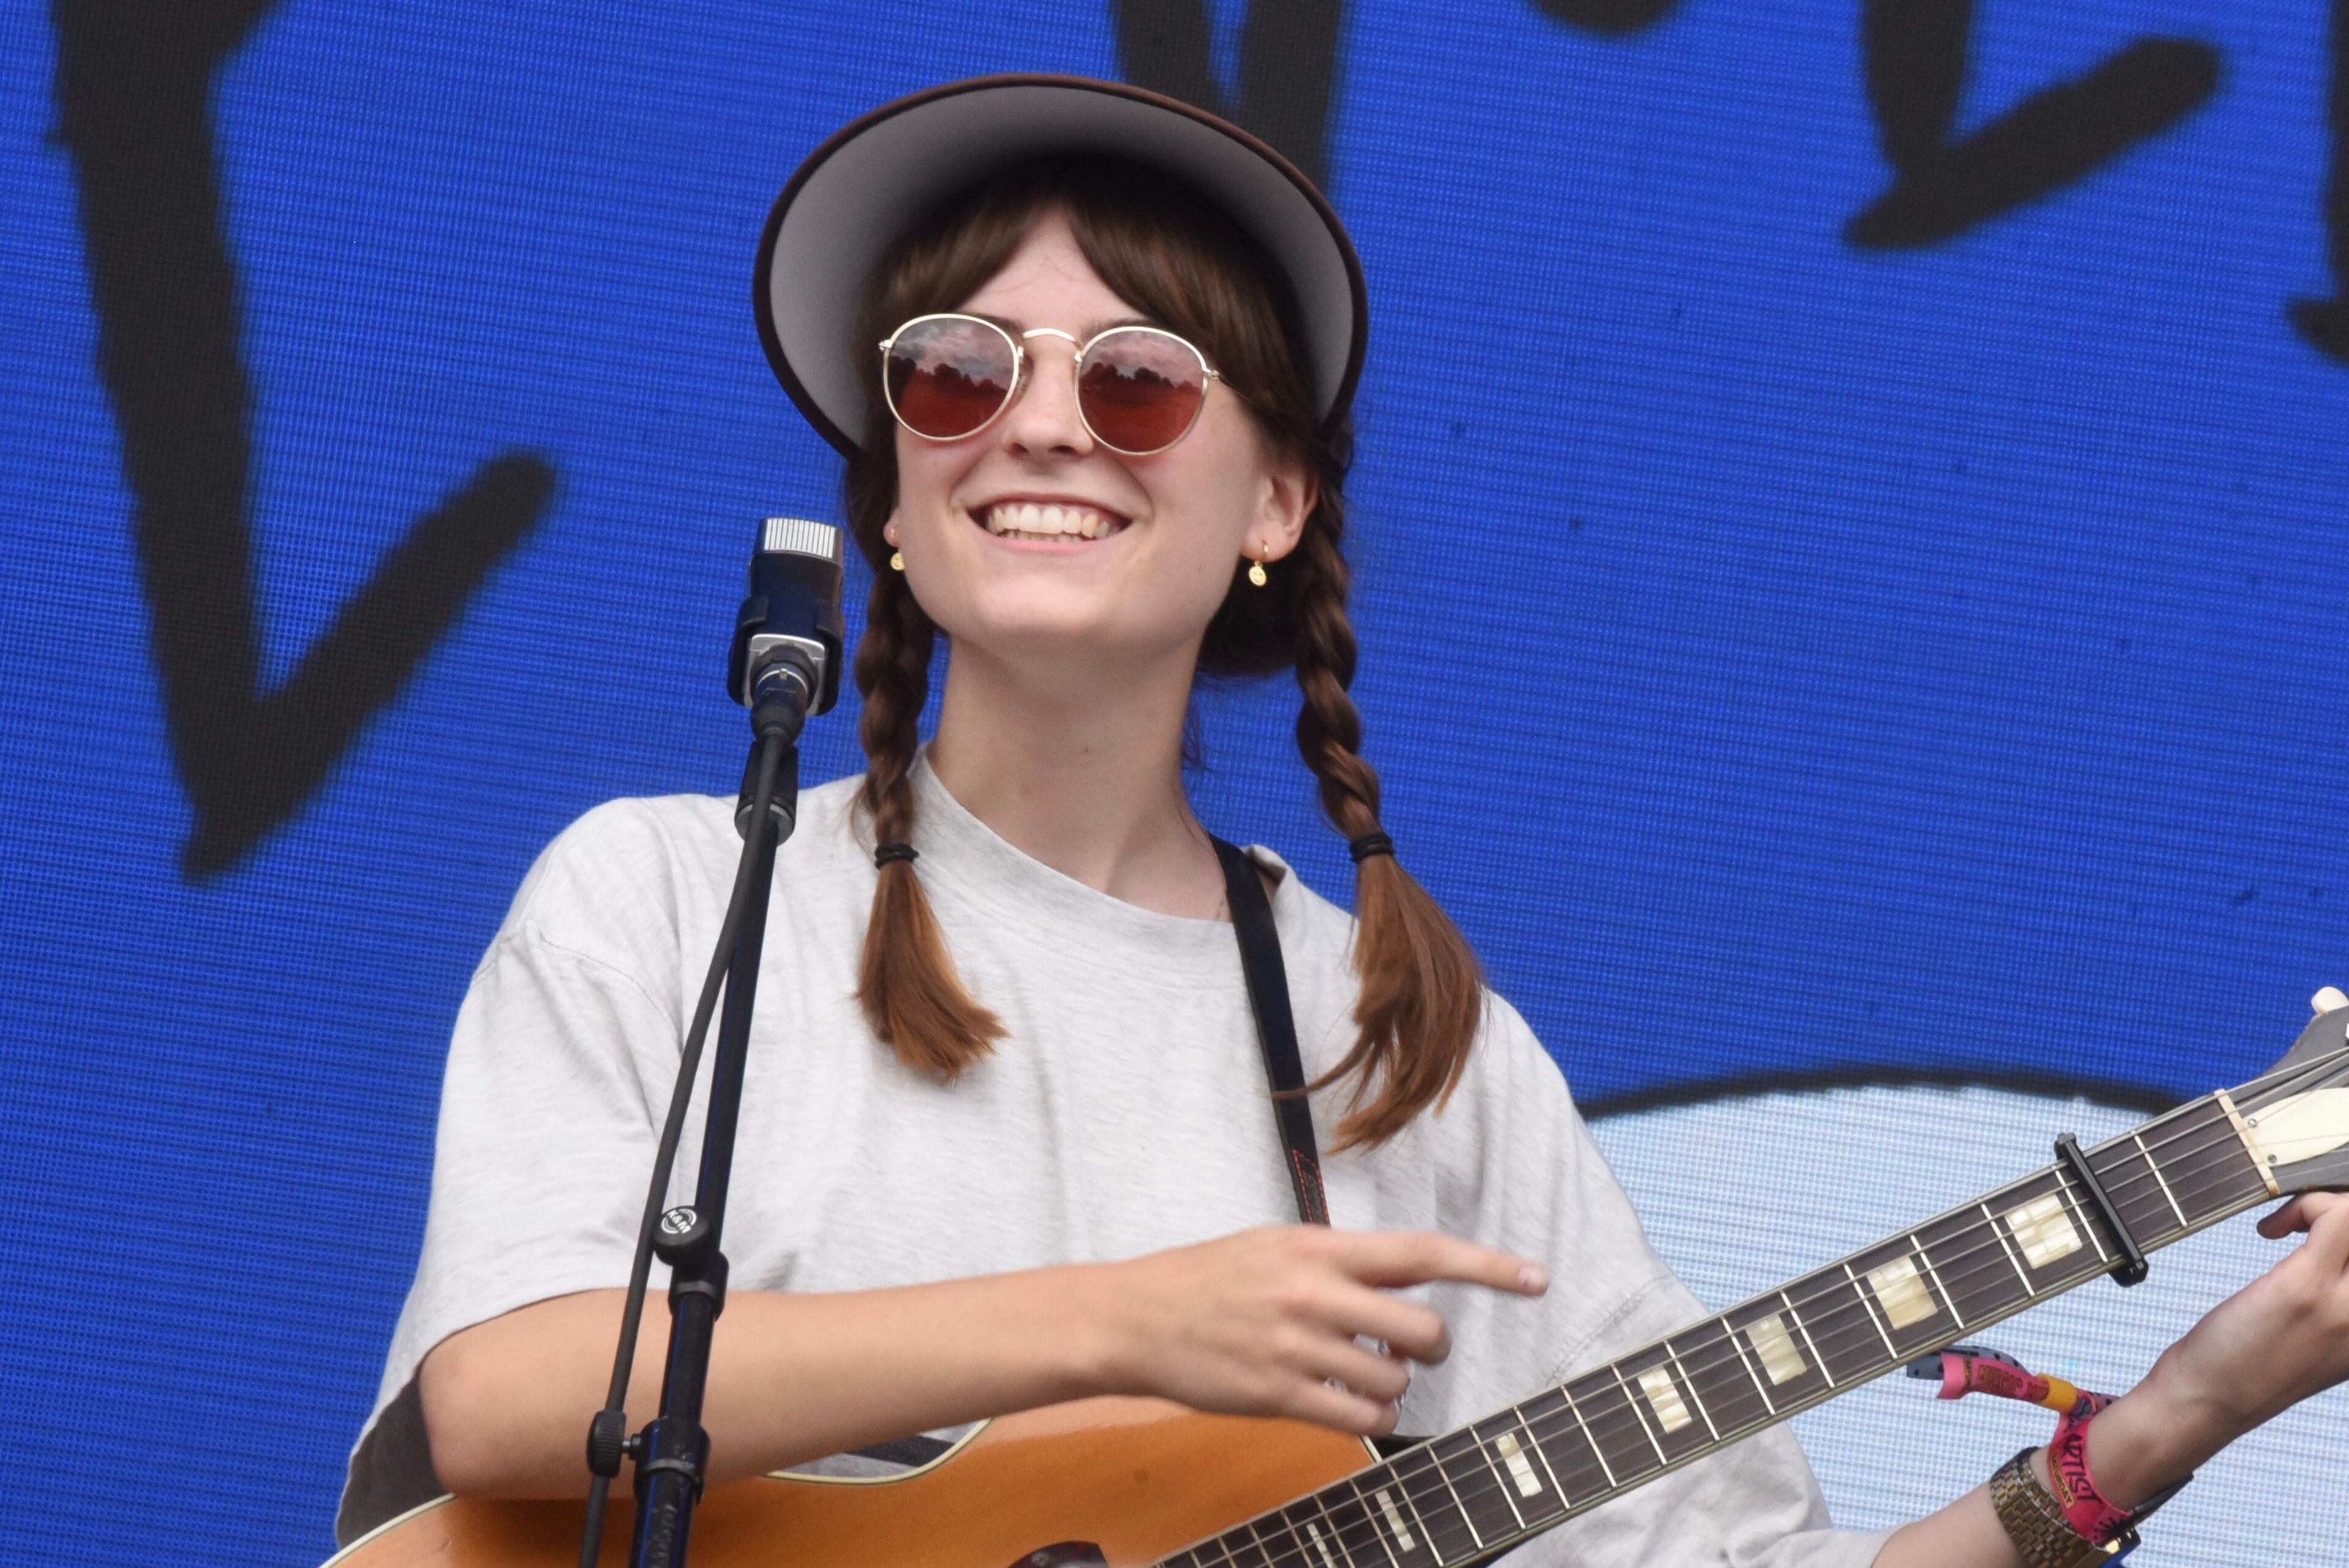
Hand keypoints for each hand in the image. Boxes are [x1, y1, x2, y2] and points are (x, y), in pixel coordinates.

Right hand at [1079, 1226, 1547, 1434]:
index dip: (1487, 1266)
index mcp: (1319, 1246)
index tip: (1537, 1278)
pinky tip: (1342, 1404)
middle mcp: (1315, 1291)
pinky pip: (1359, 1419)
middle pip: (1423, 1330)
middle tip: (1404, 1349)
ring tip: (1351, 1373)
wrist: (1135, 1318)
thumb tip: (1406, 1277)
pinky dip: (1367, 1418)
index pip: (1422, 1251)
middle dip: (1428, 1349)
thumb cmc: (1209, 1279)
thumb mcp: (1277, 1245)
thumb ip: (1340, 1260)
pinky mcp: (1279, 1393)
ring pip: (1394, 1381)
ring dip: (1388, 1387)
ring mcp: (1297, 1344)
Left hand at [2087, 1190, 2348, 1503]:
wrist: (2209, 1402)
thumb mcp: (2323, 1344)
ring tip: (2296, 1224)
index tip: (2337, 1230)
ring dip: (2331, 1206)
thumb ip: (2343, 1311)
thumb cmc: (2254, 1371)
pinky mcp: (2306, 1287)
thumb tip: (2343, 1265)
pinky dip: (2305, 1206)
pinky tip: (2272, 1230)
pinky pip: (2335, 1216)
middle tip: (2319, 1220)